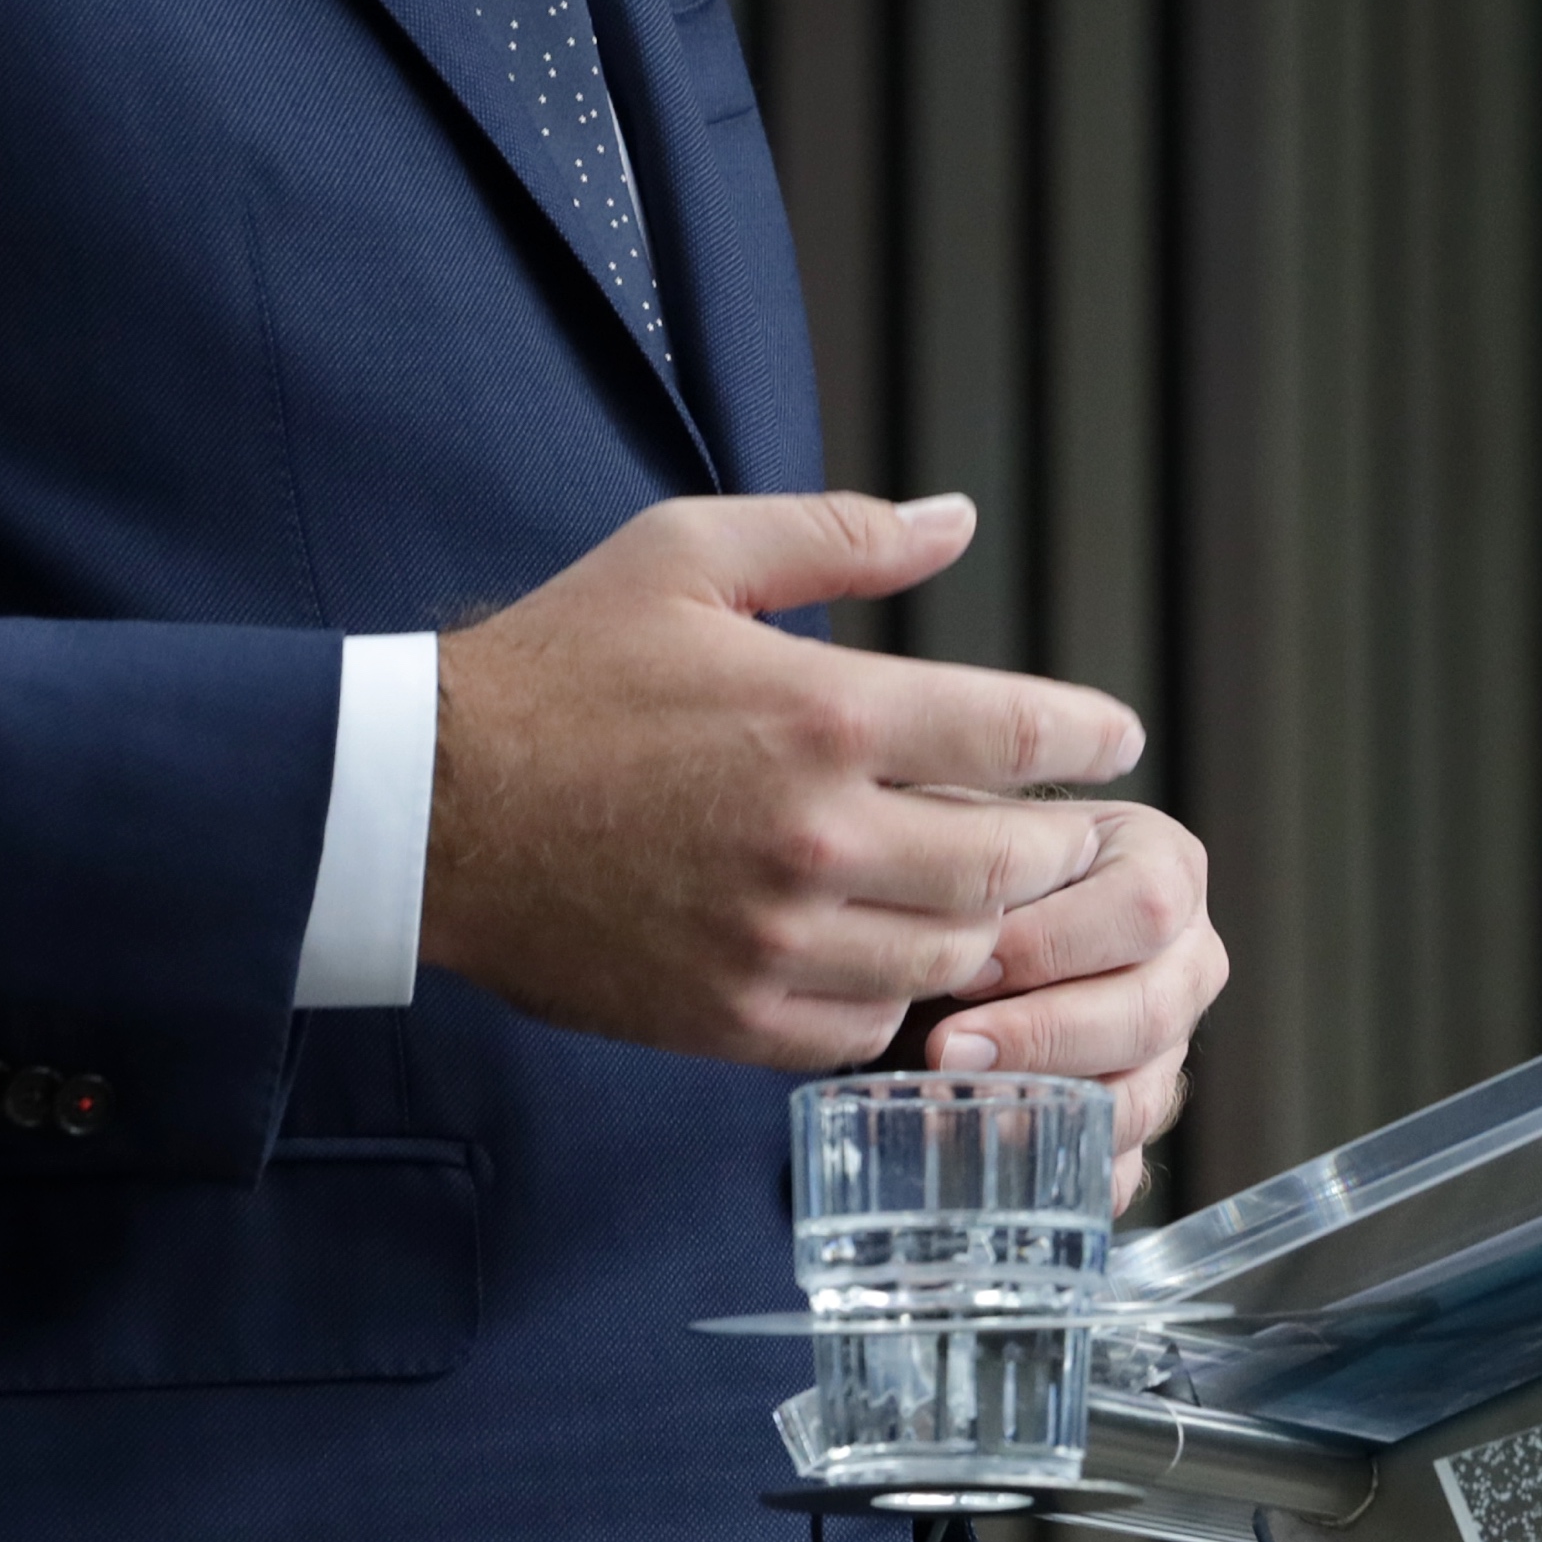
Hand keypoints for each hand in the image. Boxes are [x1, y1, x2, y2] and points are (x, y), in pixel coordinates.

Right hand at [423, 492, 1151, 1074]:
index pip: (1016, 735)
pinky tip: (888, 946)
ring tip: (986, 888)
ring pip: (951, 955)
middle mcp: (816, 837)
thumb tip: (959, 518)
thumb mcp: (690, 554)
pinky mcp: (728, 1017)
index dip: (1088, 736)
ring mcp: (775, 941)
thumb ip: (840, 535)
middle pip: (1011, 864)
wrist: (426, 806)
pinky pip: (865, 1022)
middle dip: (1056, 843)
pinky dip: (896, 988)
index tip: (1115, 737)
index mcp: (821, 713)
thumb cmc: (559, 666)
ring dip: (985, 922)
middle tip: (1065, 825)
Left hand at [898, 798, 1223, 1210]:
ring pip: (1143, 1095)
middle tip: (948, 1049)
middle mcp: (1185, 957)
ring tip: (959, 1105)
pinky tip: (997, 1164)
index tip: (966, 966)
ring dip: (1049, 1110)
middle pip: (1151, 1009)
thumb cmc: (963, 874)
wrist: (950, 924)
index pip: (1143, 906)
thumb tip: (953, 946)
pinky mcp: (1137, 1116)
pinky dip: (1061, 1174)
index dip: (1053, 944)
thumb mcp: (971, 841)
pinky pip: (1123, 1165)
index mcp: (1163, 867)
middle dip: (1043, 1035)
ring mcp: (1170, 1046)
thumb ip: (971, 869)